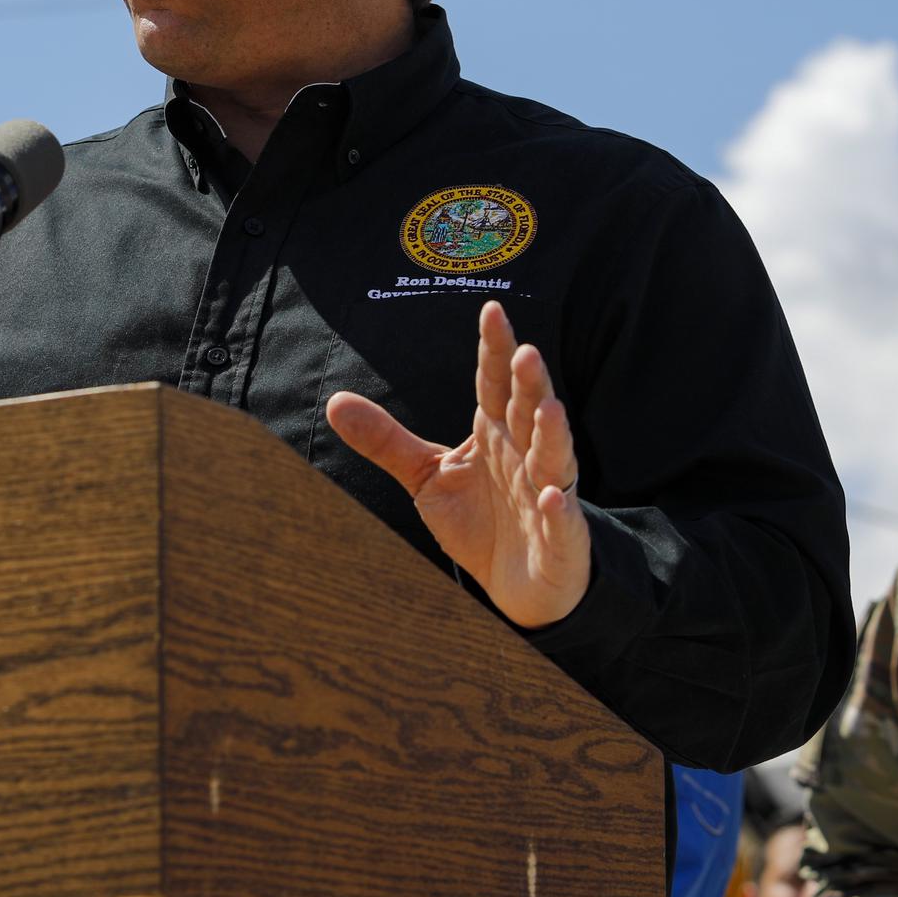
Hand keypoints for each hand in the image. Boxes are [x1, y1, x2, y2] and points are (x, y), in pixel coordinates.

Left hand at [324, 301, 591, 628]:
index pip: (494, 384)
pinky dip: (559, 510)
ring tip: (549, 410)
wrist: (516, 585)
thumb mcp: (425, 476)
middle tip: (526, 352)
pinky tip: (553, 497)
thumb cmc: (478, 521)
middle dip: (529, 384)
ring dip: (553, 435)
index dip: (495, 350)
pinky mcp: (560, 539)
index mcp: (495, 433)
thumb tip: (335, 402)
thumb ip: (386, 440)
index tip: (492, 311)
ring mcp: (548, 495)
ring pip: (554, 459)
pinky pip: (561, 523)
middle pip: (527, 412)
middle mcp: (525, 456)